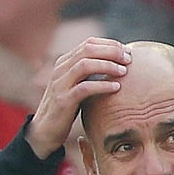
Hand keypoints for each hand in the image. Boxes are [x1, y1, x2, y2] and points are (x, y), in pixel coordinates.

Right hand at [26, 37, 130, 159]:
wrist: (44, 131)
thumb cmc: (66, 108)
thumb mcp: (76, 85)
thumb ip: (89, 73)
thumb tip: (116, 64)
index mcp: (65, 62)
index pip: (89, 43)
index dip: (110, 44)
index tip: (128, 51)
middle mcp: (61, 69)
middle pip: (88, 49)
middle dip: (111, 51)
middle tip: (129, 59)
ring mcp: (61, 84)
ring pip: (85, 65)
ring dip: (108, 65)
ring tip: (124, 71)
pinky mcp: (63, 101)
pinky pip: (85, 88)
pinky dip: (102, 85)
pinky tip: (116, 87)